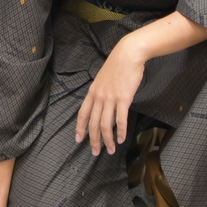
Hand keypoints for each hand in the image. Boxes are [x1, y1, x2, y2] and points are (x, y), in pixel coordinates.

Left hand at [75, 36, 146, 154]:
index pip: (82, 113)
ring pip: (105, 124)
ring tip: (110, 150)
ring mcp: (110, 98)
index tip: (78, 139)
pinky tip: (121, 139)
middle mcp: (99, 97)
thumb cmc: (117, 65)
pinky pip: (120, 119)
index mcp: (93, 92)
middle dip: (94, 140)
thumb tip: (103, 103)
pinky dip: (120, 131)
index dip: (80, 128)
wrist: (128, 54)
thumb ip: (101, 92)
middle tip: (95, 152)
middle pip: (93, 123)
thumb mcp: (103, 78)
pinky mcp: (123, 99)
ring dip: (107, 140)